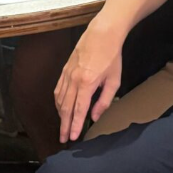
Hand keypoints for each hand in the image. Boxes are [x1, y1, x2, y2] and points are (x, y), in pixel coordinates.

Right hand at [53, 26, 123, 141]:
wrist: (101, 33)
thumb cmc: (112, 57)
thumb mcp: (114, 80)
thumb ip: (104, 100)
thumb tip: (95, 116)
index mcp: (87, 83)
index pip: (79, 110)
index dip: (75, 125)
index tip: (73, 137)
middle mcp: (73, 80)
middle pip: (66, 107)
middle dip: (64, 124)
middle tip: (63, 139)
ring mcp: (67, 74)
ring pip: (59, 99)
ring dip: (60, 114)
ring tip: (63, 126)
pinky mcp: (64, 69)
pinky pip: (58, 89)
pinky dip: (58, 101)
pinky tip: (60, 108)